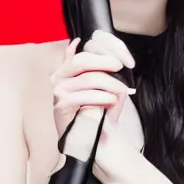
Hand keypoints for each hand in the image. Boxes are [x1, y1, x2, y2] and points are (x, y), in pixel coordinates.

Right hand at [50, 30, 135, 156]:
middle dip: (106, 61)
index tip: (126, 59)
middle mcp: (59, 77)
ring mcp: (57, 92)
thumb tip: (78, 41)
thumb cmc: (100, 113)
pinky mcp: (60, 107)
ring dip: (110, 86)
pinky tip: (110, 102)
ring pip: (88, 78)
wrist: (96, 142)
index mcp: (68, 68)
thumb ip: (96, 65)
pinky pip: (83, 96)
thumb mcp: (102, 85)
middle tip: (121, 67)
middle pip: (83, 59)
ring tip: (118, 95)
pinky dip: (102, 98)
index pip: (84, 48)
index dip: (108, 47)